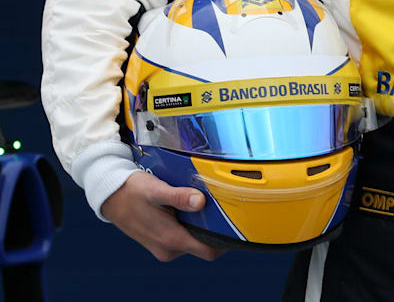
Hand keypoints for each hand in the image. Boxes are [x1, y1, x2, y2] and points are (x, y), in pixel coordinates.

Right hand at [100, 171, 222, 261]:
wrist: (108, 195)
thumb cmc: (132, 191)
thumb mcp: (156, 190)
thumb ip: (179, 197)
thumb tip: (200, 201)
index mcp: (170, 239)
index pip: (208, 251)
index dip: (226, 242)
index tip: (237, 226)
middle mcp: (168, 248)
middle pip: (203, 245)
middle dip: (214, 230)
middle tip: (223, 209)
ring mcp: (163, 246)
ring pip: (193, 240)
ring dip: (201, 226)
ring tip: (204, 205)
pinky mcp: (159, 240)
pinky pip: (182, 236)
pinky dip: (189, 225)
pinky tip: (188, 208)